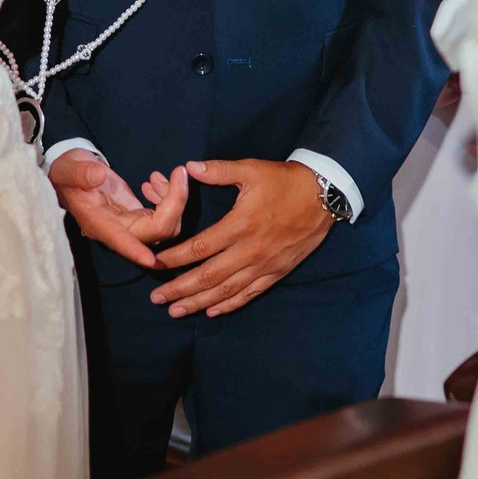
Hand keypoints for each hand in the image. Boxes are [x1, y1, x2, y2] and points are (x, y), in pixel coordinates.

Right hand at [48, 150, 189, 269]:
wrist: (72, 171)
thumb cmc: (68, 172)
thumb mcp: (69, 168)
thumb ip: (80, 173)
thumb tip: (98, 175)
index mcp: (99, 223)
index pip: (122, 241)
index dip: (136, 251)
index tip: (152, 260)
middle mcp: (118, 229)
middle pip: (157, 230)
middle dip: (175, 203)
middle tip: (178, 172)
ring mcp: (131, 223)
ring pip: (166, 224)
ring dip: (174, 199)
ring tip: (158, 176)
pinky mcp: (139, 214)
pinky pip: (164, 214)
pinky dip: (169, 196)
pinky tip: (154, 180)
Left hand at [151, 159, 333, 318]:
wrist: (323, 196)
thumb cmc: (284, 181)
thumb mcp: (251, 169)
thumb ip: (218, 170)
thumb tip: (189, 167)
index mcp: (240, 225)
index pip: (200, 248)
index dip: (175, 258)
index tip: (154, 263)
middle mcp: (250, 251)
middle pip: (209, 276)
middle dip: (180, 289)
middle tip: (156, 298)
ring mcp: (264, 265)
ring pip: (227, 290)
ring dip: (199, 302)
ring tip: (176, 311)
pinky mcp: (277, 273)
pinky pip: (250, 294)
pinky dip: (229, 305)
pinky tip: (212, 310)